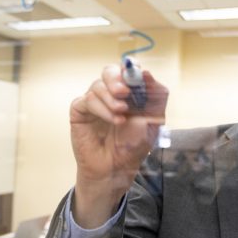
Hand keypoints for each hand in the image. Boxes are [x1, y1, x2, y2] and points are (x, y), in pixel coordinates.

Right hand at [70, 64, 167, 227]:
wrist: (117, 168)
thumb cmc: (135, 144)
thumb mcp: (155, 120)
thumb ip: (156, 95)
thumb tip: (146, 73)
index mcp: (129, 91)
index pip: (128, 69)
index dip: (132, 69)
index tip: (138, 77)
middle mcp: (110, 93)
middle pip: (109, 71)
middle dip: (116, 79)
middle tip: (124, 92)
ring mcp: (94, 102)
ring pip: (97, 85)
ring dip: (111, 98)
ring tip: (121, 114)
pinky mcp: (80, 111)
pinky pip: (87, 100)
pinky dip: (101, 108)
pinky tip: (114, 121)